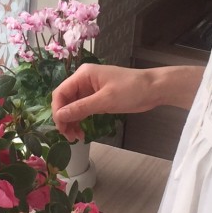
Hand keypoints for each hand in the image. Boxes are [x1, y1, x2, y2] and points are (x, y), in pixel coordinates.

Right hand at [52, 63, 203, 141]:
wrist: (154, 89)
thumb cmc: (131, 90)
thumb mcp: (105, 100)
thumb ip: (81, 108)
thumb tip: (59, 116)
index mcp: (83, 75)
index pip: (61, 92)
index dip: (57, 110)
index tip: (61, 128)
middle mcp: (84, 80)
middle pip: (65, 99)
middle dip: (64, 118)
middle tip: (70, 137)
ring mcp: (91, 88)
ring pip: (73, 106)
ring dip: (72, 121)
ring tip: (77, 137)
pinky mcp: (98, 97)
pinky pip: (83, 108)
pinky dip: (81, 119)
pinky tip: (82, 131)